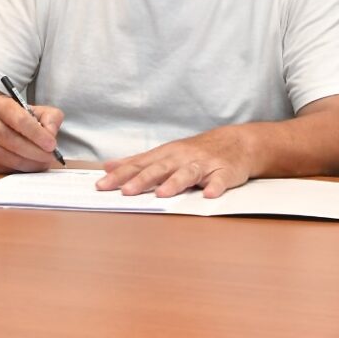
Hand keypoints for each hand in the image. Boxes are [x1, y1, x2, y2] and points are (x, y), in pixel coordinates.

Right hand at [0, 96, 63, 172]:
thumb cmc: (13, 120)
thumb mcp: (33, 110)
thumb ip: (50, 117)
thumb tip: (51, 133)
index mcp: (0, 105)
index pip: (20, 120)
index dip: (37, 134)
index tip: (51, 144)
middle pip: (14, 142)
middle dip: (36, 153)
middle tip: (50, 157)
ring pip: (8, 159)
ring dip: (29, 164)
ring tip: (40, 162)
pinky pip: (1, 170)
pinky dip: (17, 171)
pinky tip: (25, 165)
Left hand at [97, 128, 250, 198]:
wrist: (236, 142)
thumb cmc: (196, 151)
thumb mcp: (165, 153)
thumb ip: (138, 161)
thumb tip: (108, 166)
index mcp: (166, 154)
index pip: (139, 165)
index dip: (120, 175)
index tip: (102, 186)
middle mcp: (182, 157)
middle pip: (160, 168)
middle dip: (142, 180)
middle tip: (126, 192)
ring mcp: (204, 164)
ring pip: (187, 173)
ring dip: (175, 183)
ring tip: (162, 194)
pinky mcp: (224, 172)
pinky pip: (220, 180)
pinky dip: (215, 186)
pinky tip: (209, 194)